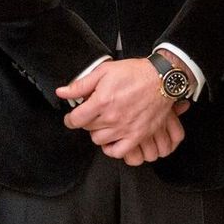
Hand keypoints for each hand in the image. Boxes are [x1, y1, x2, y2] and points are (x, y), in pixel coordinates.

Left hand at [55, 59, 183, 161]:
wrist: (161, 80)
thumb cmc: (135, 73)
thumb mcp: (104, 71)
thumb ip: (81, 85)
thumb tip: (62, 92)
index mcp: (102, 101)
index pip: (76, 119)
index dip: (70, 119)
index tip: (71, 118)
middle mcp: (112, 118)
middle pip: (88, 129)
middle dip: (87, 121)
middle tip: (93, 114)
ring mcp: (125, 129)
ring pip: (100, 140)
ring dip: (98, 132)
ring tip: (103, 123)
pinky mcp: (137, 136)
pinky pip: (118, 152)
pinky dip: (112, 148)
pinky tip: (112, 139)